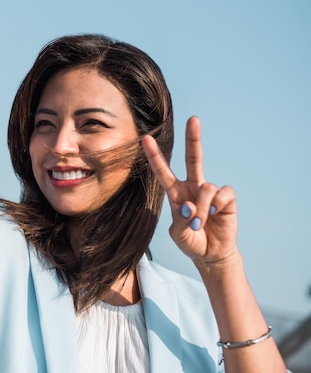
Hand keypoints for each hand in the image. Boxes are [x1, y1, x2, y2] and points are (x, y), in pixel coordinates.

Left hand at [142, 116, 238, 266]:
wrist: (211, 254)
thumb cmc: (191, 241)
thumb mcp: (179, 234)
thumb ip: (181, 220)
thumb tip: (190, 207)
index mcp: (176, 193)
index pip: (163, 171)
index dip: (155, 155)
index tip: (145, 138)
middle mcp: (192, 187)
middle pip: (194, 158)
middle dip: (193, 138)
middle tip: (194, 118)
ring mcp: (210, 191)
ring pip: (205, 188)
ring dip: (201, 208)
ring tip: (199, 224)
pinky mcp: (226, 198)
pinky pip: (222, 194)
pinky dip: (216, 206)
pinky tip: (215, 216)